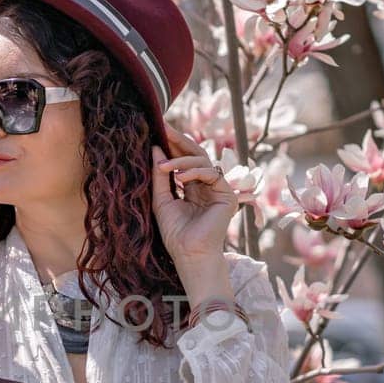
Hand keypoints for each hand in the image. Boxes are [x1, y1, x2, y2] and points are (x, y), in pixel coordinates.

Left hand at [150, 126, 237, 266]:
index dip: (172, 145)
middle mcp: (206, 185)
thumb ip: (159, 175)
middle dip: (179, 141)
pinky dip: (195, 172)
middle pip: (195, 155)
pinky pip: (212, 173)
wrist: (189, 253)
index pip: (184, 160)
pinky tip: (180, 178)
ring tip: (164, 167)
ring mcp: (218, 189)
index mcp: (192, 187)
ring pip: (202, 161)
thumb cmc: (175, 232)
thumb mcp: (161, 199)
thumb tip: (155, 147)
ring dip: (181, 161)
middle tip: (164, 129)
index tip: (158, 129)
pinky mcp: (227, 195)